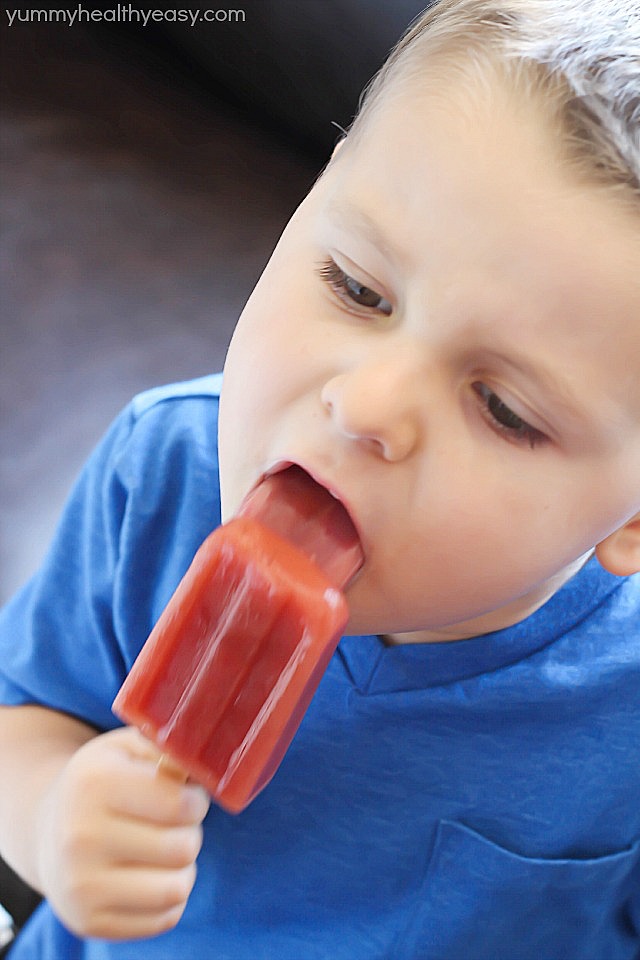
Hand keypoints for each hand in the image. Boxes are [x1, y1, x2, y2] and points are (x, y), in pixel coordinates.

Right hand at [36, 726, 209, 939]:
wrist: (49, 829)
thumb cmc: (104, 782)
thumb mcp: (127, 749)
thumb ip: (168, 748)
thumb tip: (207, 765)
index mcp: (94, 782)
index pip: (179, 804)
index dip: (196, 800)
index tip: (187, 797)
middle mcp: (80, 835)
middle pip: (182, 847)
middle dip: (190, 832)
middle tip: (174, 824)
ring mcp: (81, 885)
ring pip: (176, 888)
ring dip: (184, 869)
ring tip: (167, 850)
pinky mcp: (88, 921)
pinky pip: (163, 918)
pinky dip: (169, 898)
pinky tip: (150, 876)